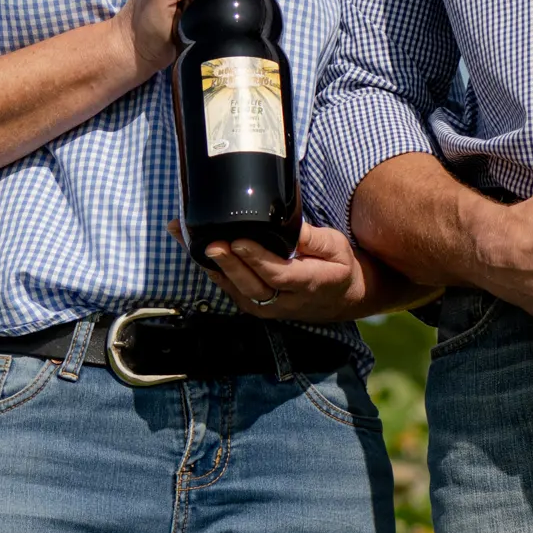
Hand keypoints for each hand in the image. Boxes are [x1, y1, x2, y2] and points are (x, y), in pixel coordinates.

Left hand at [203, 223, 433, 322]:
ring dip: (211, 266)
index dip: (257, 259)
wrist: (342, 298)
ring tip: (190, 240)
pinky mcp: (256, 304)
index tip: (239, 241)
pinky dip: (211, 270)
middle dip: (228, 264)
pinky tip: (194, 249)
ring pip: (236, 290)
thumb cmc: (338, 267)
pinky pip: (231, 288)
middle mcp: (285, 301)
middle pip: (252, 286)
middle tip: (210, 243)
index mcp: (309, 284)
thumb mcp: (337, 248)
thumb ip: (314, 239)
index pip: (279, 274)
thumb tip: (290, 225)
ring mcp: (268, 307)